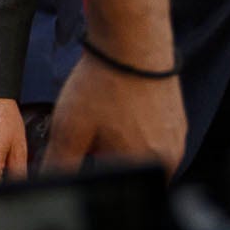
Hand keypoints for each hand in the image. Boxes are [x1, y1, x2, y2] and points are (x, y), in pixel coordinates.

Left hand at [42, 54, 185, 172]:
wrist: (132, 42)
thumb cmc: (103, 84)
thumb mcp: (70, 129)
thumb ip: (61, 164)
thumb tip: (51, 187)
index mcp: (143, 167)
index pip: (113, 186)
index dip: (93, 170)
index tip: (84, 148)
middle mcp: (167, 160)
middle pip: (126, 171)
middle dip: (104, 156)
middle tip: (94, 126)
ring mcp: (176, 141)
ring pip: (137, 153)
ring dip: (117, 141)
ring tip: (106, 113)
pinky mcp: (177, 124)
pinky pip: (151, 137)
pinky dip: (132, 128)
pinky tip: (120, 107)